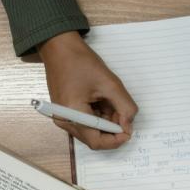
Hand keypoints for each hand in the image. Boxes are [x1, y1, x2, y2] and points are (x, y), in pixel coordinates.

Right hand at [38, 31, 137, 149]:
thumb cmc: (81, 62)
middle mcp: (64, 121)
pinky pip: (85, 121)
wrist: (59, 47)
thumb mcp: (110, 84)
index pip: (97, 142)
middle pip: (94, 138)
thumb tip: (129, 125)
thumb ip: (125, 107)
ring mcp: (63, 117)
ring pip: (91, 130)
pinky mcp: (64, 111)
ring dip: (106, 121)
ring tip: (112, 101)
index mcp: (72, 115)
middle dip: (112, 128)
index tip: (129, 128)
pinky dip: (98, 116)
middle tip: (123, 112)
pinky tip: (103, 100)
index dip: (116, 139)